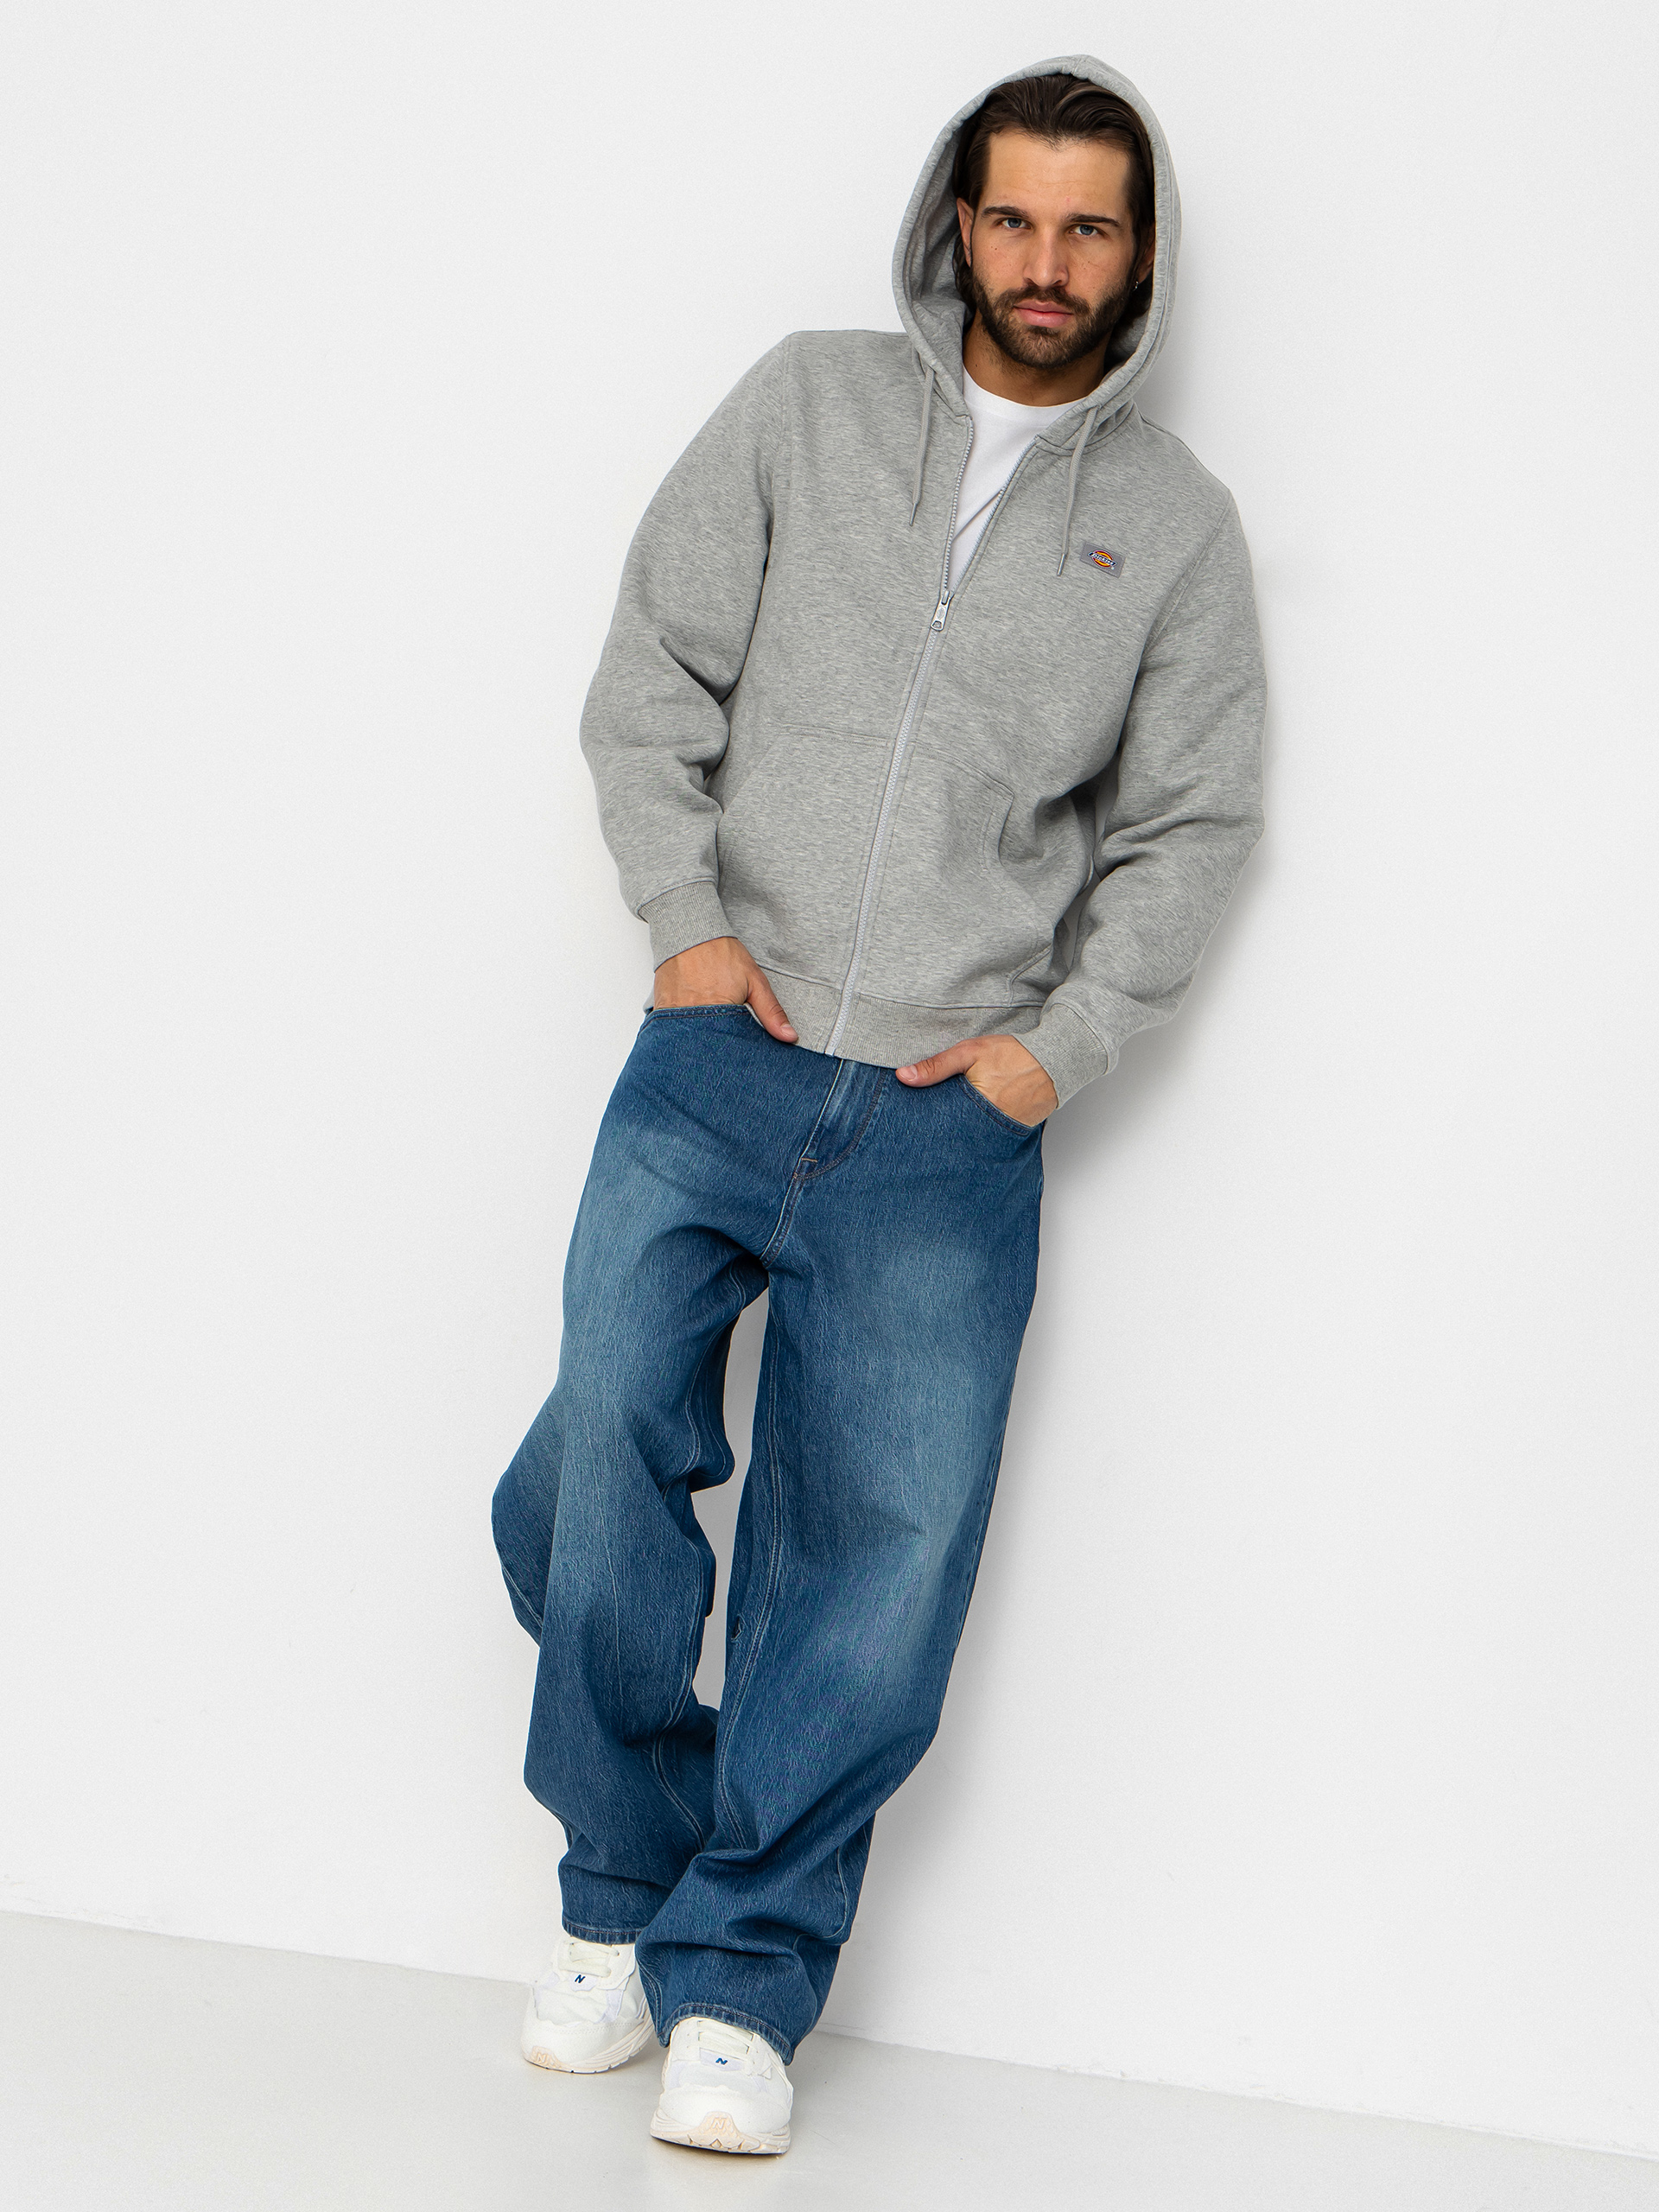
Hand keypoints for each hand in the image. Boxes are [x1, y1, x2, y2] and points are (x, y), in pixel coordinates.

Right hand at [653, 936, 796, 1042]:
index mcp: (720, 1011)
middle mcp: (694, 1015)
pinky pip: (671, 1031)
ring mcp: (674, 1014)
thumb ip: (772, 1012)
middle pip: (707, 1049)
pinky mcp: (661, 1010)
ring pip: (688, 1042)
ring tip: (705, 1039)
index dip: (736, 1054)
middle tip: (722, 1049)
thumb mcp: (755, 981)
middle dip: (715, 1052)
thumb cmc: (722, 954)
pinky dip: (680, 1034)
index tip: (739, 1054)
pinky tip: (689, 1031)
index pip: (730, 1049)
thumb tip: (789, 1037)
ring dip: (698, 1043)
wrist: (689, 932)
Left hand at [894, 1033, 1057, 1125]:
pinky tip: (972, 1122)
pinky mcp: (1014, 1133)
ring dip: (961, 1131)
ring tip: (950, 1125)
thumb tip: (903, 1076)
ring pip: (971, 1137)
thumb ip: (936, 1065)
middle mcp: (989, 1125)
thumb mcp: (970, 1052)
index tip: (913, 1122)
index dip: (927, 1121)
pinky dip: (979, 1130)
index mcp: (975, 1106)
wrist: (1054, 1061)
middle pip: (954, 1134)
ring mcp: (1003, 1132)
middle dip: (942, 1131)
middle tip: (928, 1128)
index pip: (940, 1123)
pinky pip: (989, 1135)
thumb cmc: (1014, 1054)